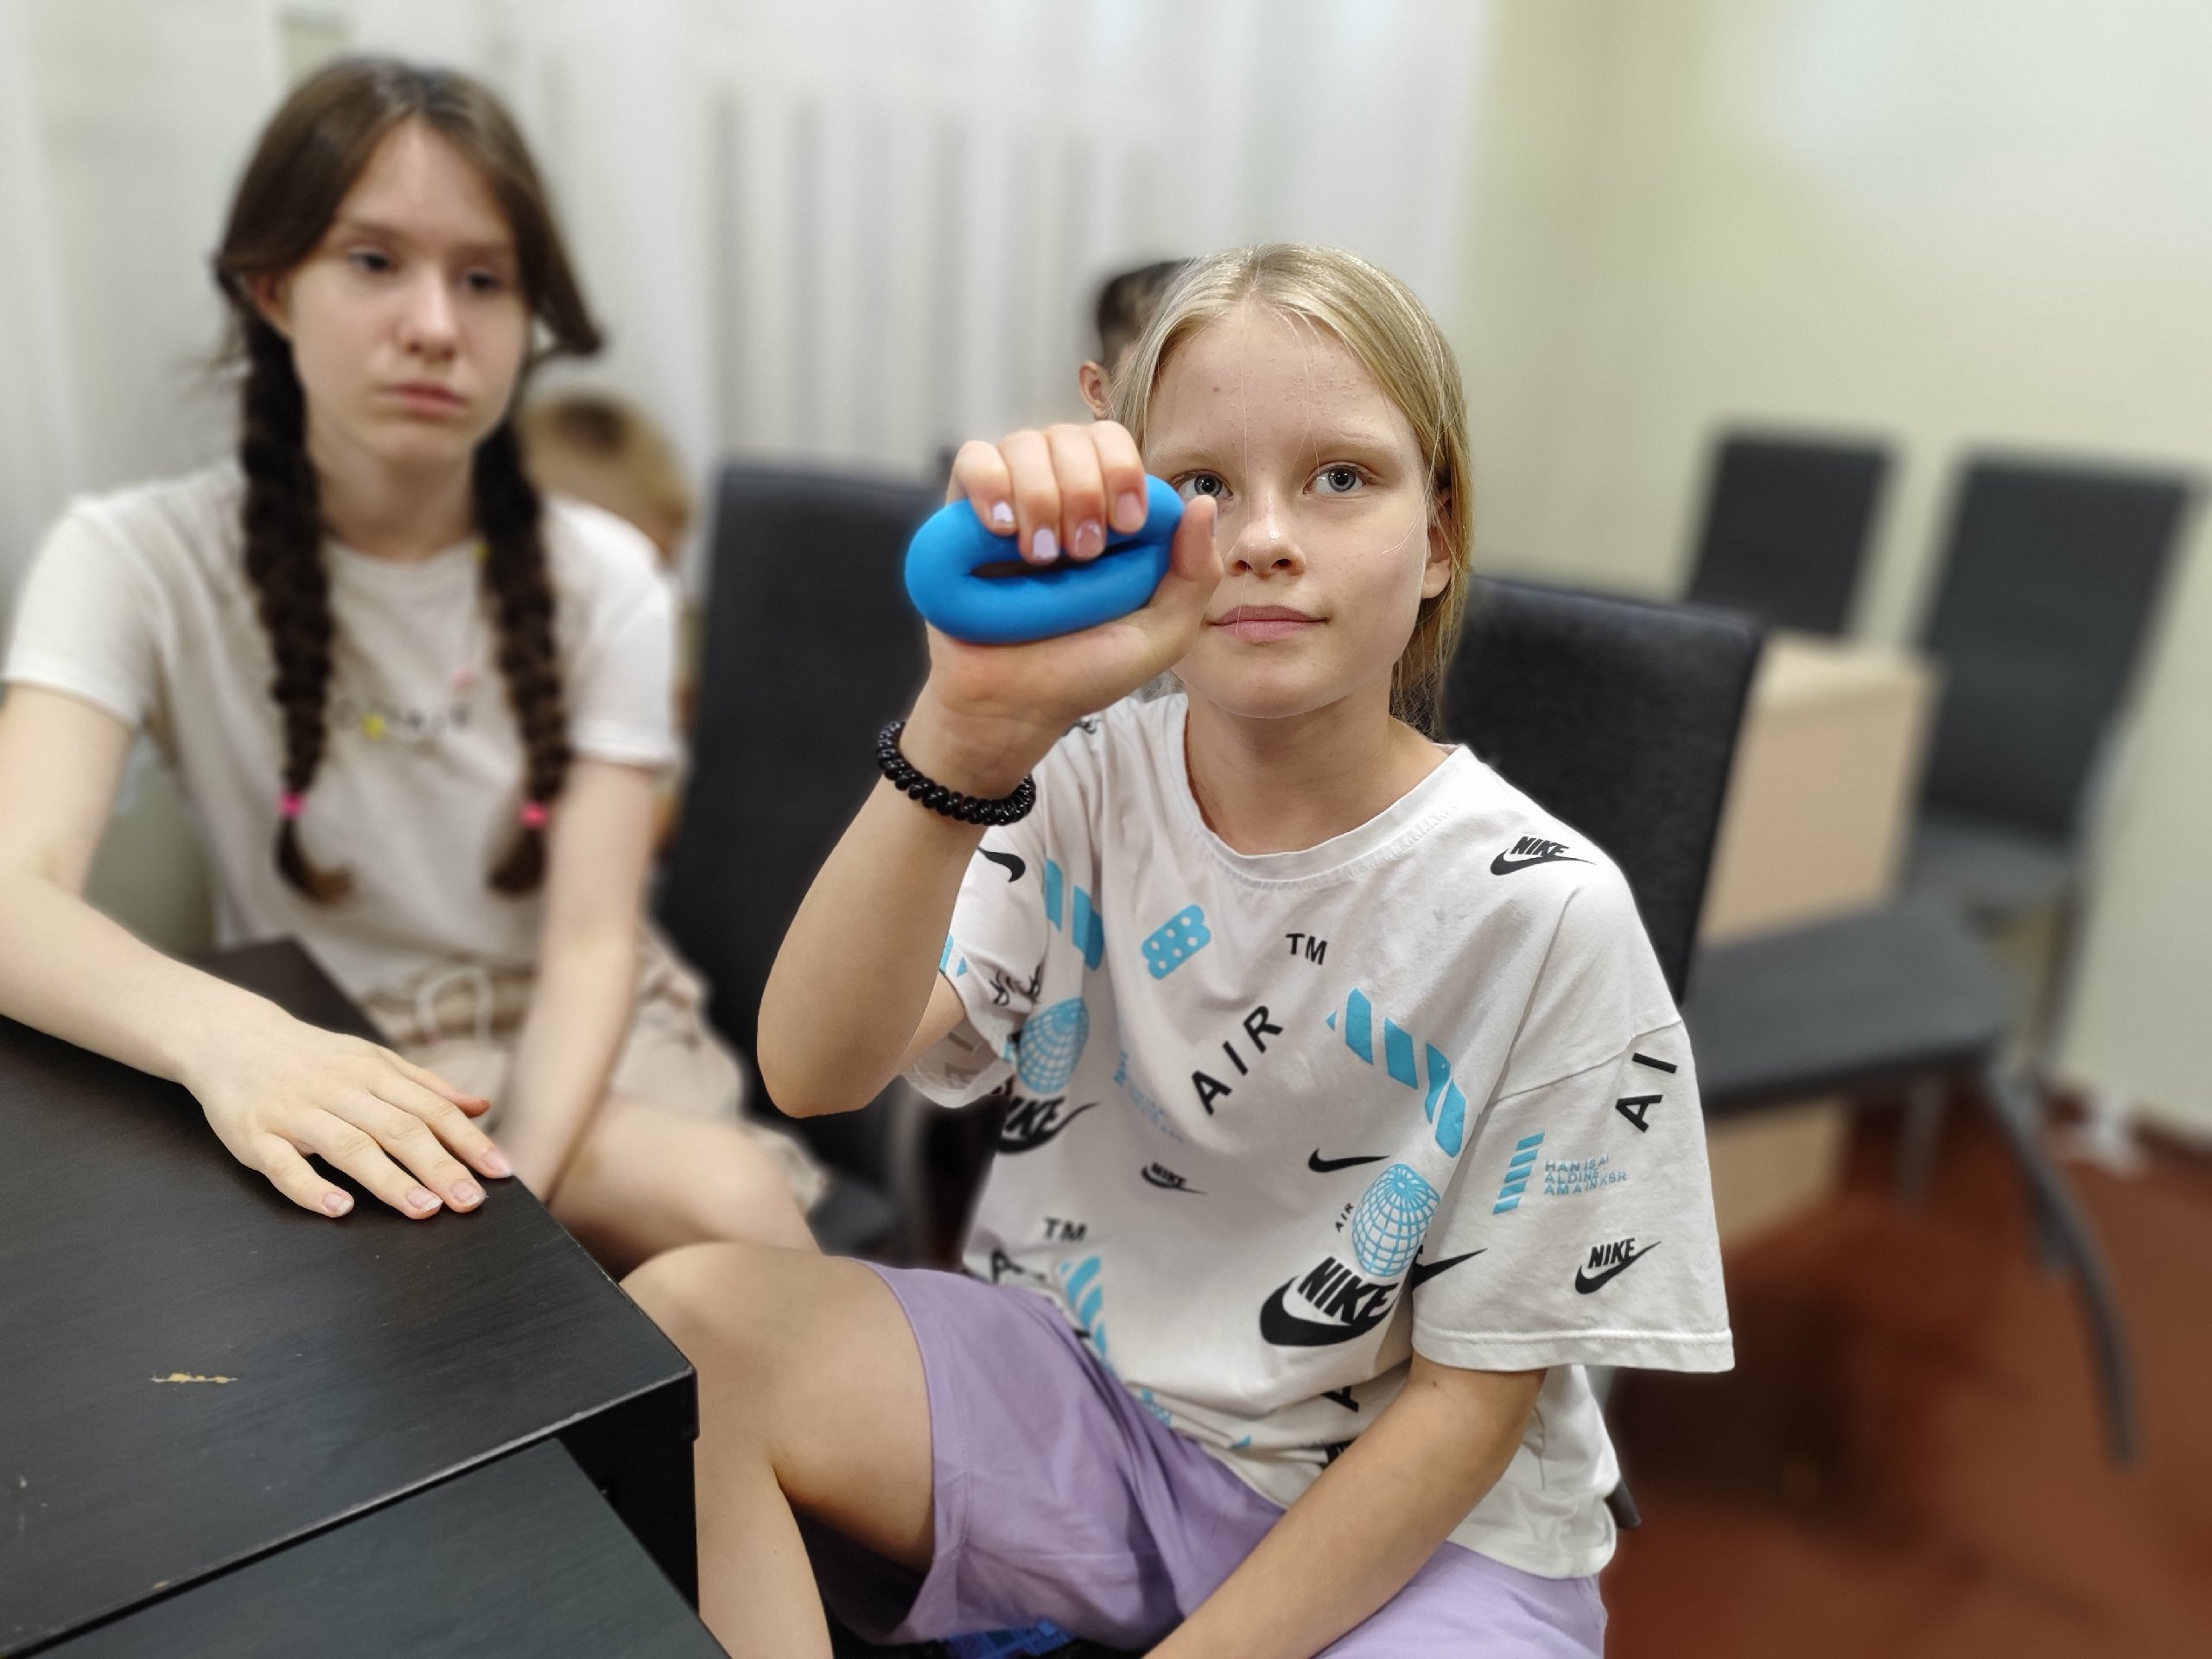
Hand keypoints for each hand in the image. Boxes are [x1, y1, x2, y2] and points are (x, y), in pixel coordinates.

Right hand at [184, 1005, 509, 1219]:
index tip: (500, 1170)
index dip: (468, 1140)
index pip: (431, 1109)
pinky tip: (339, 1209)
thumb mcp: (372, 1059)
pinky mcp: (256, 1136)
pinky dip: (311, 1188)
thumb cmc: (313, 1057)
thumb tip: (480, 1105)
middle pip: (397, 1129)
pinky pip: (284, 1165)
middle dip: (439, 1166)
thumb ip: (425, 1086)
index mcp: (373, 1073)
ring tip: (423, 1209)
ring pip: (349, 1147)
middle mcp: (339, 1091)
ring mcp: (296, 1114)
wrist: (231, 1037)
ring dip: (389, 1180)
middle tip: (470, 1201)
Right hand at [913, 422, 1220, 792]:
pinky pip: (973, 459)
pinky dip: (990, 484)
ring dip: (1040, 495)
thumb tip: (1201, 502)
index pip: (1114, 445)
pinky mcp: (959, 515)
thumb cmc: (1085, 671)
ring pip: (1023, 443)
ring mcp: (1008, 501)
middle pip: (1071, 435)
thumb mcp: (1160, 635)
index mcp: (1105, 510)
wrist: (1013, 706)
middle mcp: (1057, 494)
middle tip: (1081, 554)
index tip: (1126, 525)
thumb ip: (1195, 574)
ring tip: (1040, 557)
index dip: (1122, 469)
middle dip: (1084, 488)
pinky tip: (1001, 529)